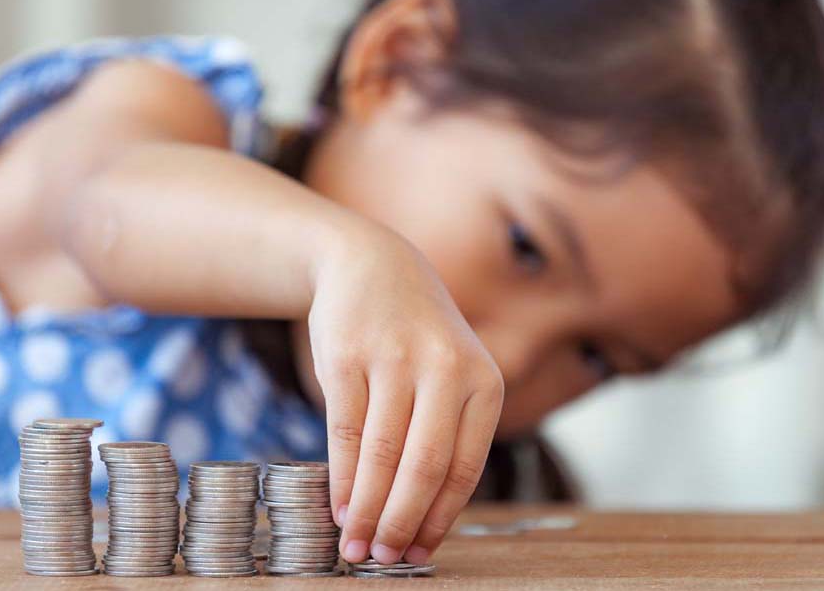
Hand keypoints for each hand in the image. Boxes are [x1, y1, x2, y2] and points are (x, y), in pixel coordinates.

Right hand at [307, 223, 504, 564]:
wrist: (370, 264)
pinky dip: (342, 477)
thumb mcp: (454, 373)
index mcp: (484, 382)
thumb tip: (425, 520)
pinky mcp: (348, 355)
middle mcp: (446, 369)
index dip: (440, 519)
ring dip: (366, 508)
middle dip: (402, 521)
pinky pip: (345, 431)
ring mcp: (395, 359)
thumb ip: (448, 433)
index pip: (465, 467)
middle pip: (425, 466)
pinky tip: (339, 505)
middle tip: (383, 558)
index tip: (418, 553)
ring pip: (382, 454)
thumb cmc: (415, 337)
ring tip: (355, 543)